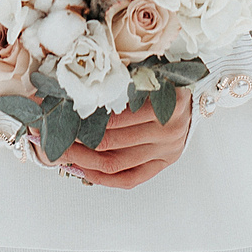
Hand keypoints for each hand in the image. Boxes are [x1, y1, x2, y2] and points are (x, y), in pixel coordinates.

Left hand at [49, 93, 191, 188]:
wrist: (201, 93)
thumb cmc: (170, 79)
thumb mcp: (150, 72)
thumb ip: (121, 80)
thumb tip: (77, 90)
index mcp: (164, 104)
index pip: (112, 120)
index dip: (81, 120)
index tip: (58, 117)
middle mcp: (167, 131)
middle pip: (110, 143)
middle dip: (75, 142)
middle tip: (50, 138)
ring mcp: (167, 150)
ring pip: (116, 163)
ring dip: (84, 161)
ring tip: (60, 155)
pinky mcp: (165, 162)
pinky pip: (131, 178)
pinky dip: (105, 179)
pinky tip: (84, 172)